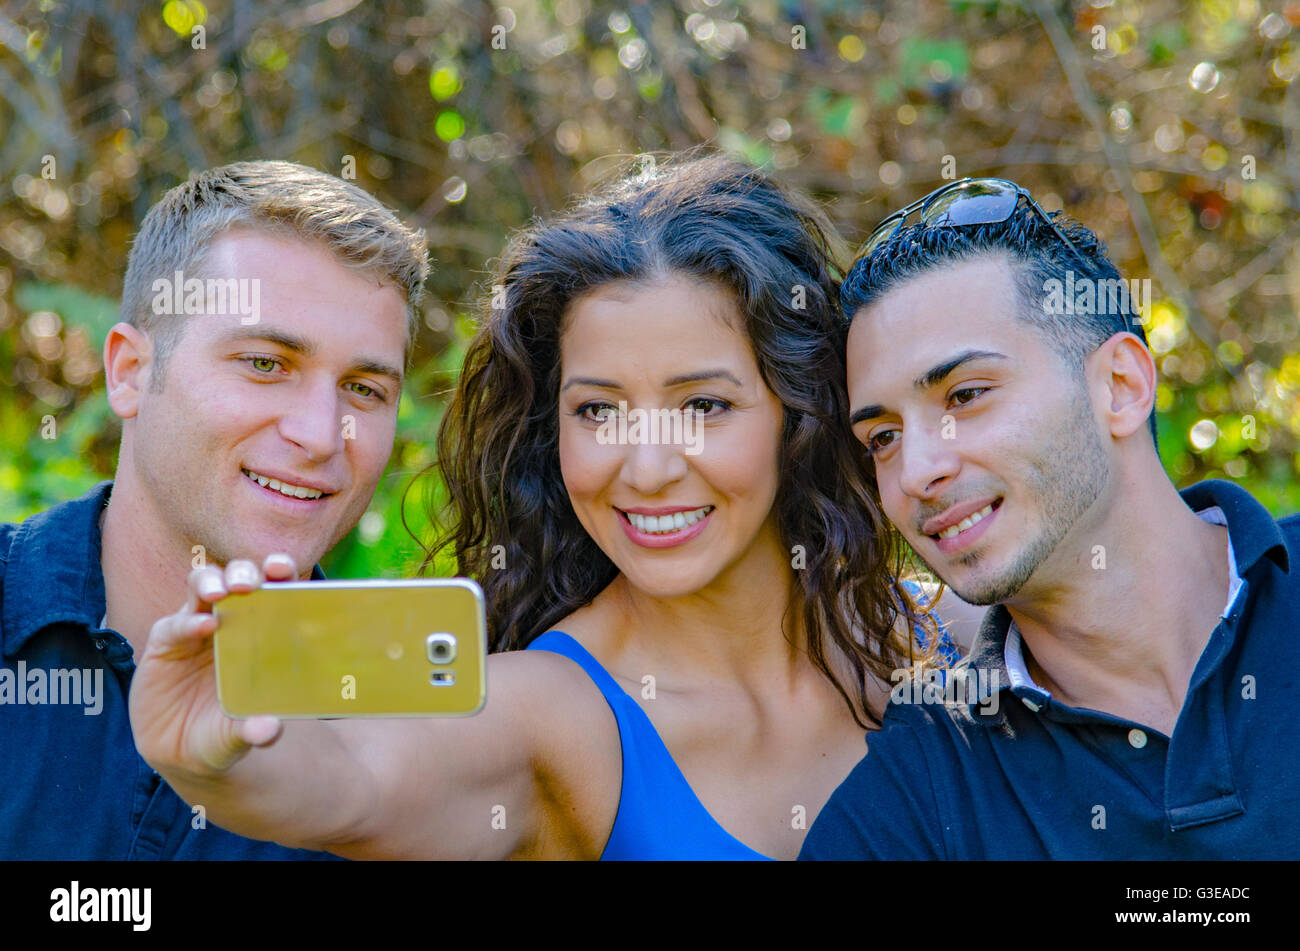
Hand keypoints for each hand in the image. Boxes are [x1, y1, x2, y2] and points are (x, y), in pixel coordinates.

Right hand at [129, 554, 296, 775]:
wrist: (183, 751)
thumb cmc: (225, 730)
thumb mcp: (241, 734)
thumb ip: (256, 731)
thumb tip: (271, 730)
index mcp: (261, 631)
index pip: (273, 591)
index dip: (279, 574)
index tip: (285, 571)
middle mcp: (230, 621)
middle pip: (237, 578)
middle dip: (245, 572)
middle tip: (251, 584)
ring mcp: (196, 629)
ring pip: (202, 587)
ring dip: (212, 582)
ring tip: (224, 592)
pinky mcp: (165, 643)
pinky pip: (174, 625)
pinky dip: (187, 623)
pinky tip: (202, 627)